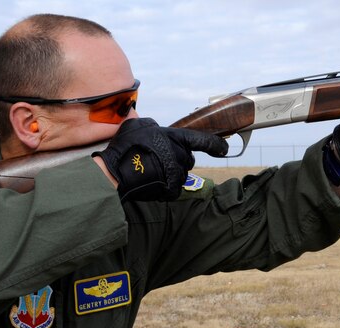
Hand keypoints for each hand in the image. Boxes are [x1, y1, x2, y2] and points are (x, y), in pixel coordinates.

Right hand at [94, 118, 227, 200]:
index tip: (224, 148)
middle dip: (178, 158)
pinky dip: (165, 186)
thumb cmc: (126, 147)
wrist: (115, 172)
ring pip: (181, 174)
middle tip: (158, 158)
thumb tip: (156, 128)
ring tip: (150, 170)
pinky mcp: (171, 190)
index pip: (202, 140)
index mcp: (175, 138)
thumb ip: (152, 125)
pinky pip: (174, 188)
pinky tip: (152, 180)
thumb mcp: (138, 125)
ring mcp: (177, 174)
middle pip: (188, 159)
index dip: (216, 144)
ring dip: (170, 172)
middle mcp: (180, 156)